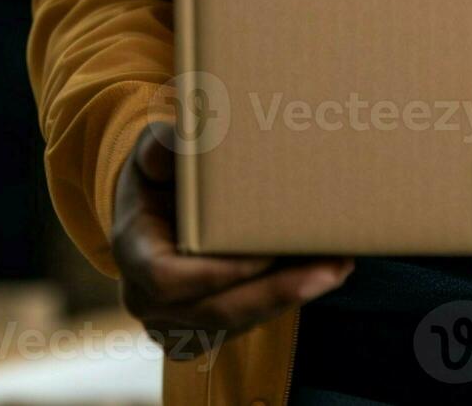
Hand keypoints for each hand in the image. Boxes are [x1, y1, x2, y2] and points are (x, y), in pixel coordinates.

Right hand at [112, 122, 353, 357]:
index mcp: (132, 253)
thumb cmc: (158, 177)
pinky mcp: (203, 333)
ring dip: (292, 295)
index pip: (169, 278)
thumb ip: (161, 147)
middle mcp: (146, 300)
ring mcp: (174, 324)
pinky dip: (285, 299)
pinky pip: (248, 324)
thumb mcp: (153, 154)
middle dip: (277, 291)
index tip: (265, 253)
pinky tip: (324, 274)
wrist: (152, 214)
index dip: (217, 271)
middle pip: (216, 310)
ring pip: (239, 321)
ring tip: (339, 265)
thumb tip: (179, 138)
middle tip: (331, 266)